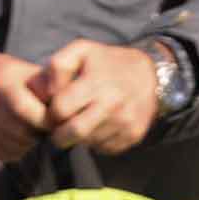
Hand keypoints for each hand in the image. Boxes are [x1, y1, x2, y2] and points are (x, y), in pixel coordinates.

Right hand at [0, 43, 50, 162]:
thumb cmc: (6, 73)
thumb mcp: (25, 70)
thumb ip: (47, 85)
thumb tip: (69, 104)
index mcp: (2, 84)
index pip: (27, 111)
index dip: (45, 120)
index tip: (54, 120)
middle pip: (22, 133)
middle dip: (38, 134)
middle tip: (45, 128)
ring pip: (14, 146)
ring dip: (28, 144)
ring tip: (31, 131)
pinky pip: (2, 154)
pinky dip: (15, 150)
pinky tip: (17, 138)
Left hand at [35, 39, 162, 154]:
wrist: (152, 77)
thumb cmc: (108, 63)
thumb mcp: (82, 51)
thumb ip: (58, 66)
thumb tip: (46, 93)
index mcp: (95, 83)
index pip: (61, 110)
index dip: (52, 113)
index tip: (55, 111)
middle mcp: (112, 105)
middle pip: (74, 133)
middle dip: (60, 136)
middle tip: (60, 129)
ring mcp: (124, 123)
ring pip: (88, 143)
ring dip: (80, 138)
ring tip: (84, 121)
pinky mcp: (133, 136)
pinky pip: (105, 149)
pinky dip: (97, 142)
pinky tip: (100, 126)